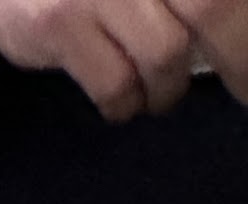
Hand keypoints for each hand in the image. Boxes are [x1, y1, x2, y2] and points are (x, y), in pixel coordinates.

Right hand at [0, 0, 247, 117]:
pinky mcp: (60, 22)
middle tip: (241, 89)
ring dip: (167, 90)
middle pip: (210, 8)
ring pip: (166, 52)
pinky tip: (119, 106)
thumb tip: (240, 33)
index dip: (245, 33)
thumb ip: (186, 3)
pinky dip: (125, 107)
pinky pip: (115, 83)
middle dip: (237, 59)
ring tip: (157, 97)